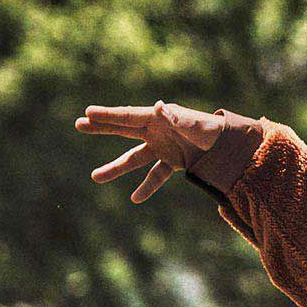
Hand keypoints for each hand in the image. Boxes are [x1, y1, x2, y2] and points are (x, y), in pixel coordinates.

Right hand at [74, 100, 224, 202]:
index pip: (128, 116)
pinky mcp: (171, 162)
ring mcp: (161, 147)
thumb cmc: (210, 129)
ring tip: (95, 177)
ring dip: (116, 168)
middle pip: (123, 130)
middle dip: (101, 128)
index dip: (108, 116)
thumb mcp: (194, 123)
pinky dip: (147, 187)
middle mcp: (155, 131)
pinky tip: (135, 198)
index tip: (88, 114)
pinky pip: (155, 175)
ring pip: (134, 158)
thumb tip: (159, 107)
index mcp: (157, 118)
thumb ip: (176, 118)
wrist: (227, 144)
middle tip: (79, 124)